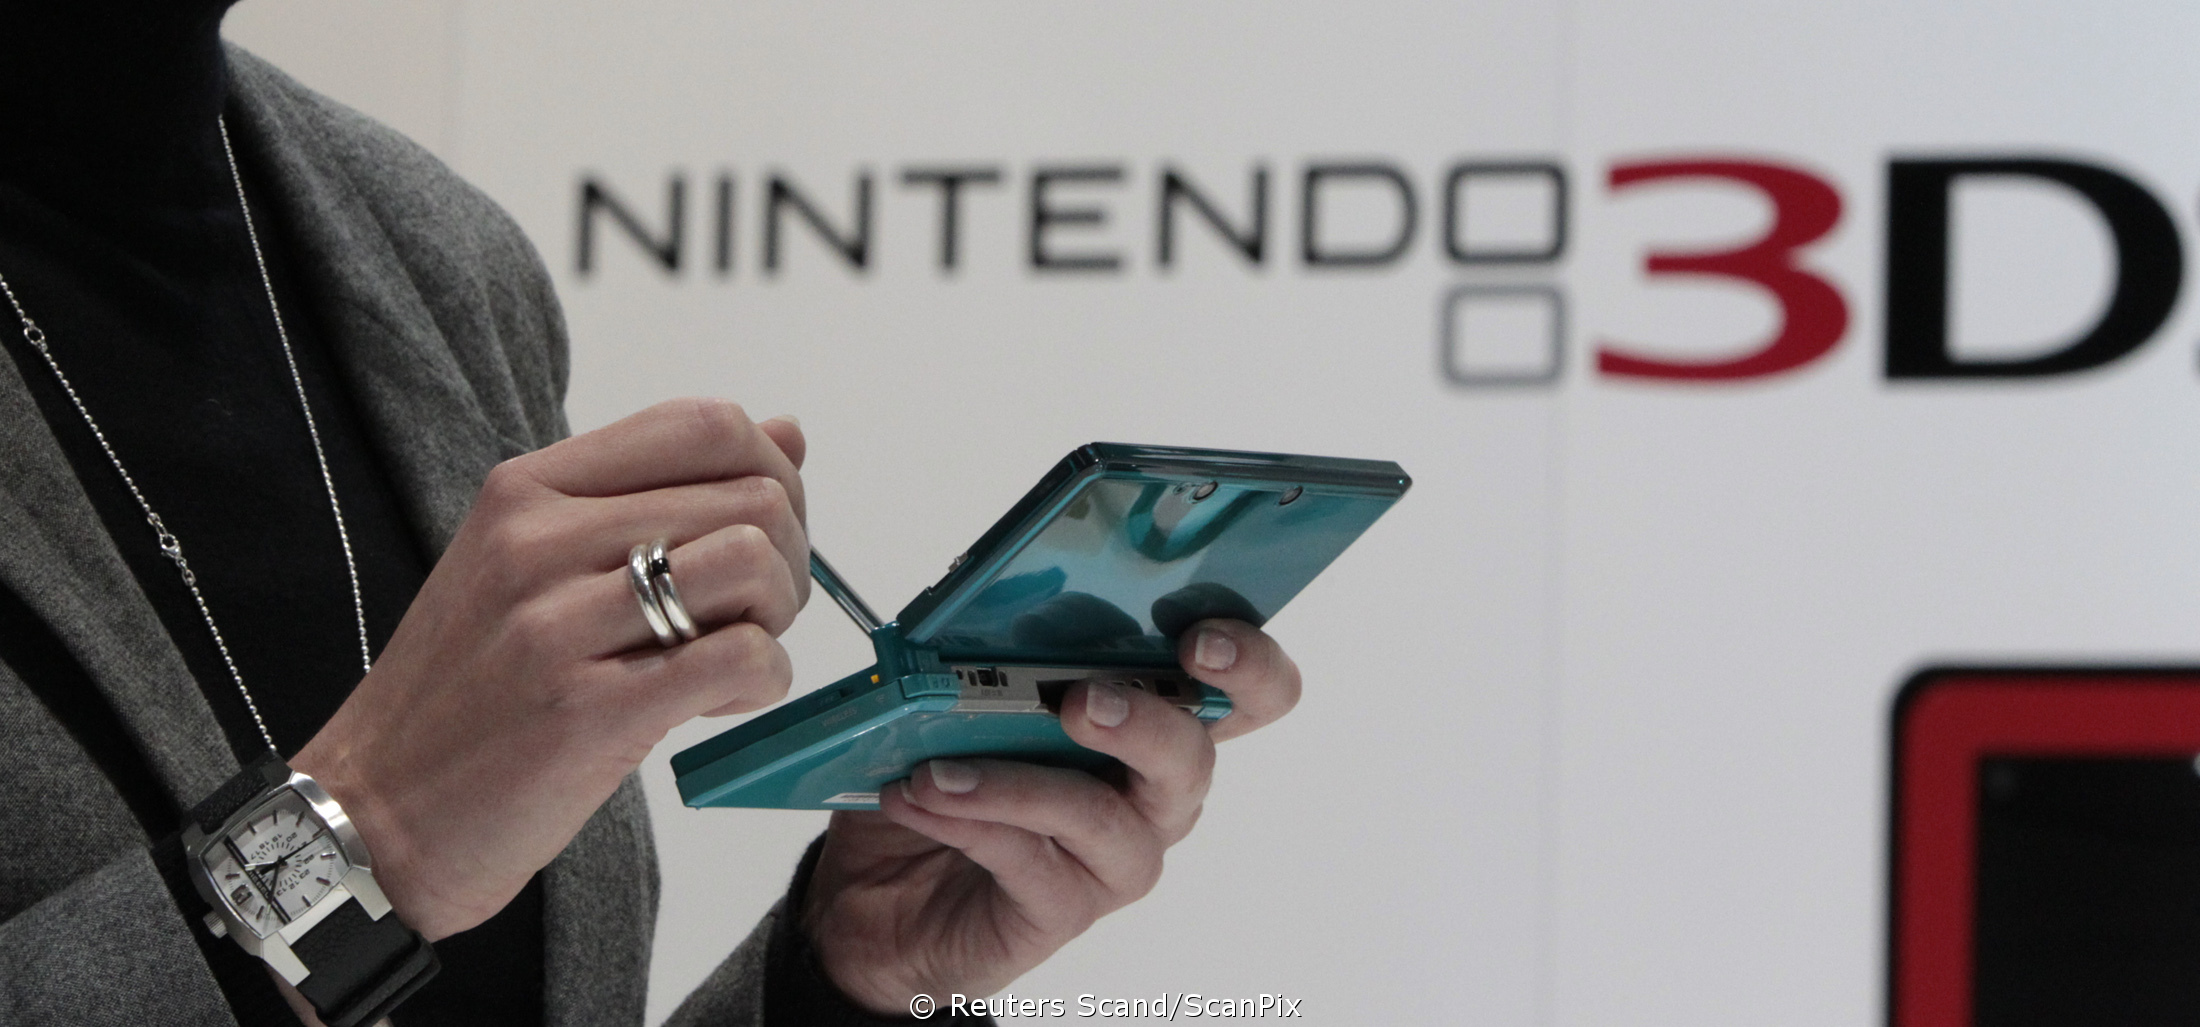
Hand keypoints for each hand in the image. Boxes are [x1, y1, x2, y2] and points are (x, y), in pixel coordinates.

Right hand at [292, 398, 809, 939]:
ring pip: (754, 562)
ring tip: (731, 657)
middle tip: (752, 615)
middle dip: (786, 558)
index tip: (765, 531)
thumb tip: (786, 433)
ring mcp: (558, 624)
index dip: (771, 472)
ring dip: (777, 617)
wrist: (377, 814)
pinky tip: (717, 704)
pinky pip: (742, 657)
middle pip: (749, 496)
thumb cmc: (470, 695)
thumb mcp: (540, 568)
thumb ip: (658, 498)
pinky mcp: (589, 710)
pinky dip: (763, 681)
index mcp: (527, 489)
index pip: (703, 427)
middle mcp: (539, 540)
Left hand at [801, 620, 1301, 1012]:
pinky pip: (1028, 862)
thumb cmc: (949, 775)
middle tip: (1078, 700)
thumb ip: (991, 654)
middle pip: (1193, 758)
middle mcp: (1154, 794)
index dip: (1248, 666)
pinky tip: (919, 799)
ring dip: (1018, 783)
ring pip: (1103, 818)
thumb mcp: (962, 700)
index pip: (1248, 694)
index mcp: (1155, 723)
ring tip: (938, 768)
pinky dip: (969, 821)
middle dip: (1143, 722)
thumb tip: (976, 609)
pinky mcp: (1063, 908)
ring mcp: (1115, 858)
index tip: (1201, 639)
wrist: (882, 891)